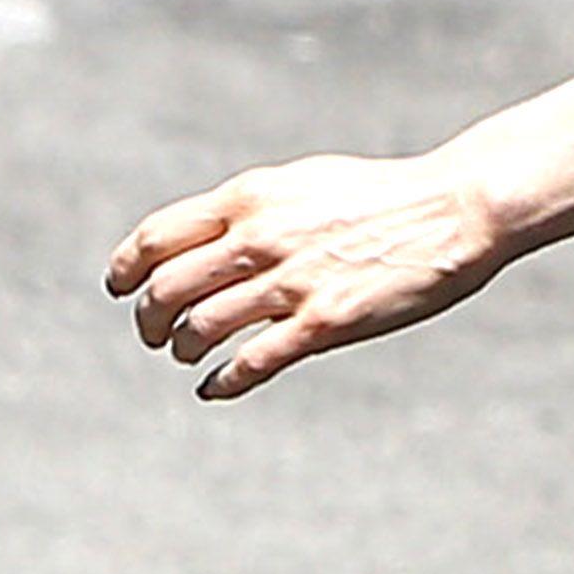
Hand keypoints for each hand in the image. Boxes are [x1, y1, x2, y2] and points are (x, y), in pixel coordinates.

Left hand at [105, 153, 504, 400]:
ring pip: (200, 327)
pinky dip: (222, 381)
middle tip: (152, 334)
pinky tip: (215, 388)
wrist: (454, 211)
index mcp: (250, 198)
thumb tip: (208, 237)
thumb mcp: (303, 184)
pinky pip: (252, 362)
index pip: (158, 236)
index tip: (120, 288)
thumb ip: (252, 210)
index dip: (126, 268)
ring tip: (186, 356)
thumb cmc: (383, 198)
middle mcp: (261, 237)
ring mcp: (292, 282)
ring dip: (182, 348)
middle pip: (167, 287)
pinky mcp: (324, 323)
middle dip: (148, 318)